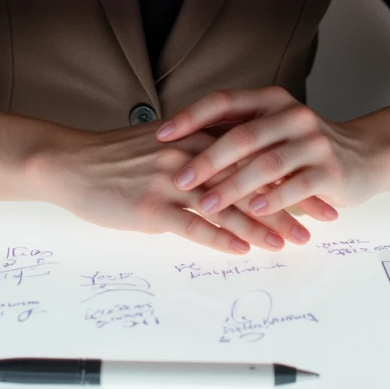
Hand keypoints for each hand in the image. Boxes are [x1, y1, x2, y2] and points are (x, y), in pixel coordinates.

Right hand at [31, 121, 315, 255]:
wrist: (70, 162)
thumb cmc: (111, 156)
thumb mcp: (159, 142)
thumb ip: (193, 149)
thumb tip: (223, 162)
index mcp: (193, 137)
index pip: (251, 154)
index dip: (285, 171)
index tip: (314, 185)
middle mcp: (188, 155)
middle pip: (249, 178)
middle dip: (288, 200)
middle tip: (319, 218)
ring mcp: (169, 181)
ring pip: (227, 204)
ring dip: (263, 226)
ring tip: (292, 242)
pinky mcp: (150, 208)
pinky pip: (193, 225)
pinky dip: (221, 239)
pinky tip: (243, 251)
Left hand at [155, 86, 389, 219]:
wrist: (367, 156)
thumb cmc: (305, 148)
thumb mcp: (272, 132)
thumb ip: (237, 136)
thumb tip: (179, 147)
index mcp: (270, 100)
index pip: (224, 101)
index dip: (191, 117)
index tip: (161, 134)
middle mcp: (291, 114)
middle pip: (242, 135)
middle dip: (207, 159)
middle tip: (179, 179)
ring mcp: (312, 141)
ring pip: (266, 164)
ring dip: (233, 187)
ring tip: (207, 206)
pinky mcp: (329, 170)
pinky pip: (295, 185)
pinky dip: (272, 200)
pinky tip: (252, 212)